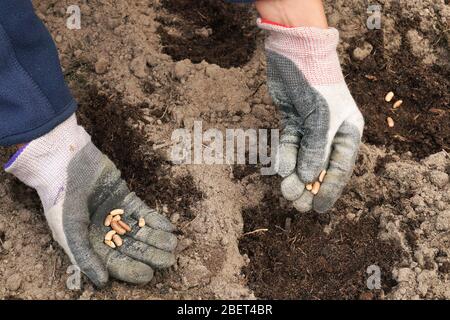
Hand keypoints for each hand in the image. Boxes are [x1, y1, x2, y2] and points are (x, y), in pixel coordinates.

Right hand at [5, 115, 176, 285]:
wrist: (65, 162)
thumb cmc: (62, 200)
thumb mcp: (69, 231)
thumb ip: (84, 256)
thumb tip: (102, 282)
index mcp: (89, 243)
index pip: (114, 262)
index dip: (131, 269)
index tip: (148, 274)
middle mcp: (104, 231)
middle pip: (132, 248)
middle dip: (150, 255)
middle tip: (169, 260)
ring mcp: (117, 214)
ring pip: (140, 231)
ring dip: (157, 238)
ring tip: (173, 244)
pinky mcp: (126, 198)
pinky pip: (144, 213)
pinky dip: (156, 220)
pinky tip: (169, 228)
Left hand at [258, 21, 363, 212]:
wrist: (296, 53)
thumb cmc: (318, 84)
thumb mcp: (321, 120)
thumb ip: (315, 151)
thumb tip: (308, 179)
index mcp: (348, 131)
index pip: (340, 168)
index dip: (329, 190)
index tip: (317, 209)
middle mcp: (330, 131)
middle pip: (319, 166)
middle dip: (308, 185)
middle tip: (296, 203)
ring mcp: (310, 127)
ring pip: (301, 157)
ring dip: (293, 173)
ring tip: (286, 189)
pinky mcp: (293, 121)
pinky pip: (289, 145)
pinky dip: (284, 156)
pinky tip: (279, 167)